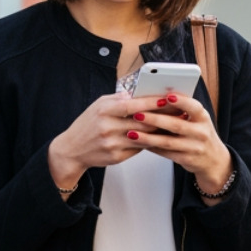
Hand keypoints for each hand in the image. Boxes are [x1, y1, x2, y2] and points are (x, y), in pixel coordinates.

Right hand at [48, 90, 170, 192]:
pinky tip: (159, 137)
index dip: (150, 102)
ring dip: (159, 131)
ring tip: (173, 124)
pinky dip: (149, 142)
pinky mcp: (116, 157)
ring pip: (143, 137)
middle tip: (178, 112)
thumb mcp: (98, 105)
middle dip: (161, 117)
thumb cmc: (87, 124)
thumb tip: (139, 93)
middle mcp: (108, 128)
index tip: (166, 99)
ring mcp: (112, 144)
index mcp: (104, 111)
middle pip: (142, 122)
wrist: (72, 149)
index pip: (132, 105)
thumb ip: (118, 99)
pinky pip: (138, 148)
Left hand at [128, 89, 232, 198]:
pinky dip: (151, 147)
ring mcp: (194, 147)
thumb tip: (157, 96)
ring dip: (148, 137)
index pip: (193, 107)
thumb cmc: (199, 133)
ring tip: (132, 132)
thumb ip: (183, 109)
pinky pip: (165, 153)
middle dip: (155, 119)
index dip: (181, 101)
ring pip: (168, 142)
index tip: (167, 96)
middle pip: (176, 125)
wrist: (213, 160)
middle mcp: (200, 132)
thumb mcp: (198, 119)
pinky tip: (139, 143)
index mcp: (203, 117)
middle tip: (137, 114)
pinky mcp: (186, 159)